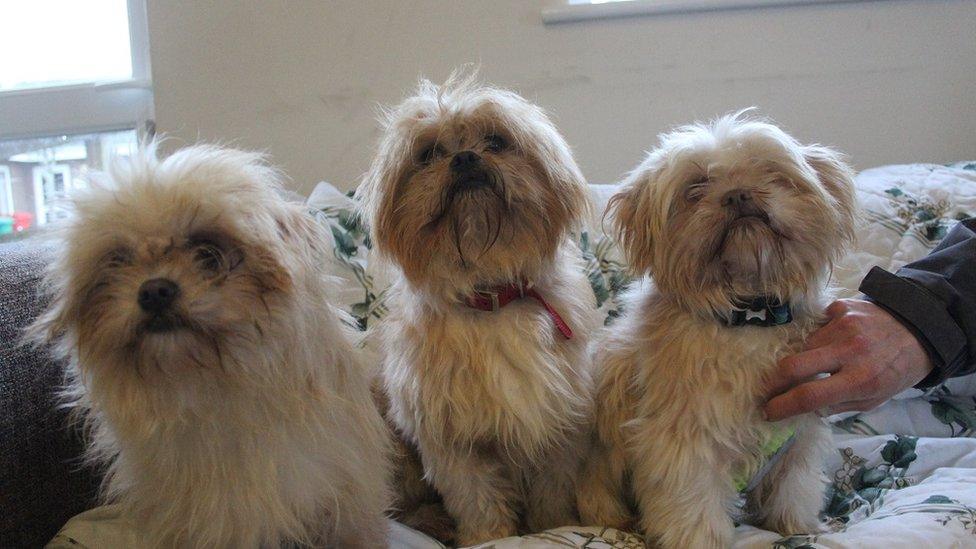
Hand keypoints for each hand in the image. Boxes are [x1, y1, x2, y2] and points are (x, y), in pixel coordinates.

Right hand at [764, 298, 932, 420]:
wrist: (919, 329)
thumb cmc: (896, 370)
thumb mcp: (875, 398)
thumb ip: (839, 404)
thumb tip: (804, 409)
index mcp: (860, 380)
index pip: (809, 395)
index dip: (782, 406)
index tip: (769, 412)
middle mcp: (849, 351)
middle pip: (793, 365)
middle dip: (773, 381)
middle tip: (768, 390)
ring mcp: (843, 326)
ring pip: (802, 346)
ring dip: (801, 359)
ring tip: (812, 364)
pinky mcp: (840, 308)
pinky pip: (814, 327)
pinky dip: (817, 339)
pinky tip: (829, 342)